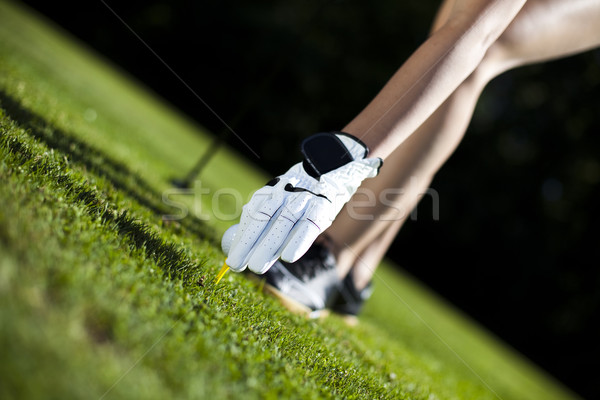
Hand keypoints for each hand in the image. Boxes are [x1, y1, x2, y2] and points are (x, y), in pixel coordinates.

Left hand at [222, 132, 381, 273]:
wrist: (332, 171)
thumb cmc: (300, 198)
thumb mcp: (279, 203)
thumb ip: (262, 222)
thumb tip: (240, 248)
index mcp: (270, 194)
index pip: (253, 218)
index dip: (242, 240)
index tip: (233, 260)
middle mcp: (284, 195)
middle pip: (264, 221)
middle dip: (249, 245)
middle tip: (238, 265)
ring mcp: (303, 200)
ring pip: (283, 224)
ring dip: (269, 246)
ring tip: (256, 266)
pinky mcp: (321, 208)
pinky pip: (308, 226)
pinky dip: (298, 242)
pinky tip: (287, 258)